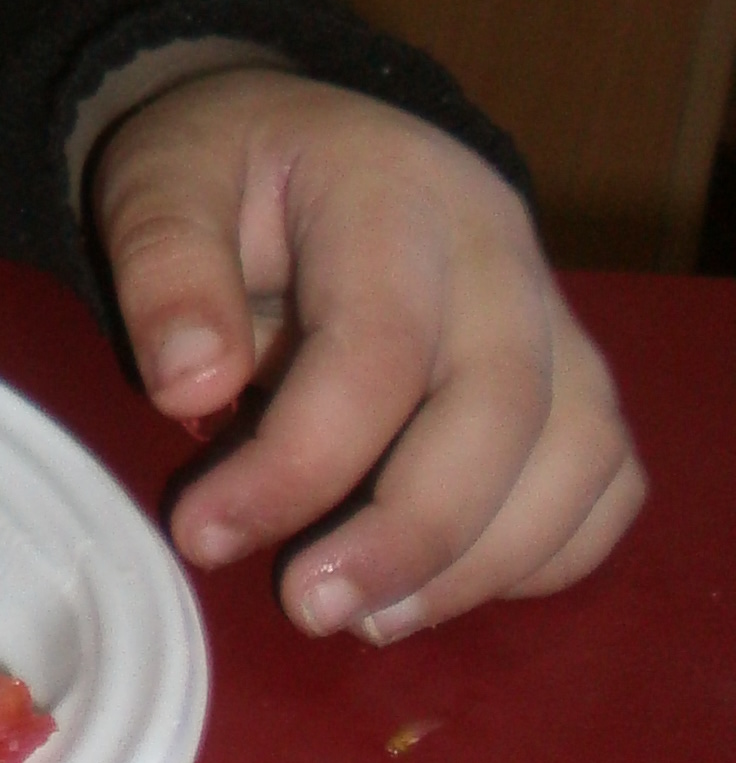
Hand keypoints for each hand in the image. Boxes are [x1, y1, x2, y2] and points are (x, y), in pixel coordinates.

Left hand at [89, 66, 643, 639]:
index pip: (376, 347)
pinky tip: (441, 587)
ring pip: (576, 454)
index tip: (203, 534)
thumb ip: (166, 268)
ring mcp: (551, 315)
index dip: (298, 460)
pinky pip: (605, 478)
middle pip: (500, 410)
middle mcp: (498, 252)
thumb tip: (188, 387)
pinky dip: (546, 551)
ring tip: (367, 618)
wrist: (304, 144)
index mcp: (393, 193)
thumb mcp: (159, 181)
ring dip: (481, 562)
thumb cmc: (229, 172)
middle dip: (409, 534)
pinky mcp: (571, 374)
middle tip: (306, 608)